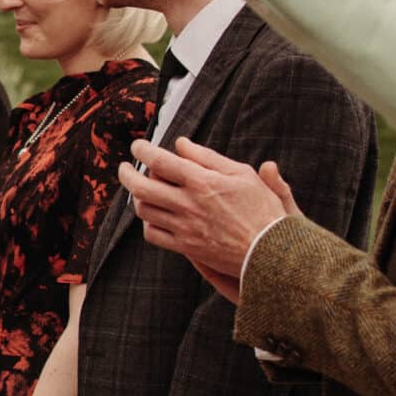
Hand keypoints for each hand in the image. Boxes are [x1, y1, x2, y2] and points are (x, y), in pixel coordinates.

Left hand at [120, 137, 299, 301]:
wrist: (271, 251)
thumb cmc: (261, 208)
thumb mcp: (242, 174)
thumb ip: (208, 157)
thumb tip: (180, 144)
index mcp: (202, 182)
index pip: (160, 161)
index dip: (142, 151)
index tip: (137, 146)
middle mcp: (188, 204)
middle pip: (141, 186)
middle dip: (126, 174)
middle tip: (124, 168)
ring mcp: (184, 227)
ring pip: (144, 210)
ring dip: (137, 198)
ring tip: (141, 190)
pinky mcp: (185, 247)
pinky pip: (153, 234)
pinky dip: (148, 223)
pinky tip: (154, 216)